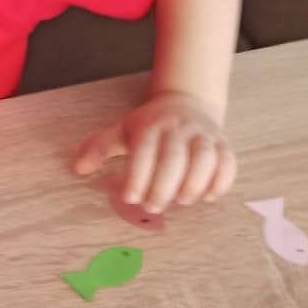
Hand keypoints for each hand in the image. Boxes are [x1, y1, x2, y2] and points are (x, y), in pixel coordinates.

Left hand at [73, 90, 236, 212]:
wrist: (187, 101)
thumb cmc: (149, 125)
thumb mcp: (122, 131)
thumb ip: (99, 148)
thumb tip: (78, 168)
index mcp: (150, 125)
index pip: (144, 149)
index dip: (138, 175)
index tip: (130, 197)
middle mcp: (178, 128)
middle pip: (174, 157)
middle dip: (163, 186)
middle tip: (152, 207)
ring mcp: (203, 135)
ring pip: (204, 157)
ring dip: (194, 183)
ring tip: (182, 202)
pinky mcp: (223, 144)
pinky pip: (228, 161)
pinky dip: (222, 180)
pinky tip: (209, 197)